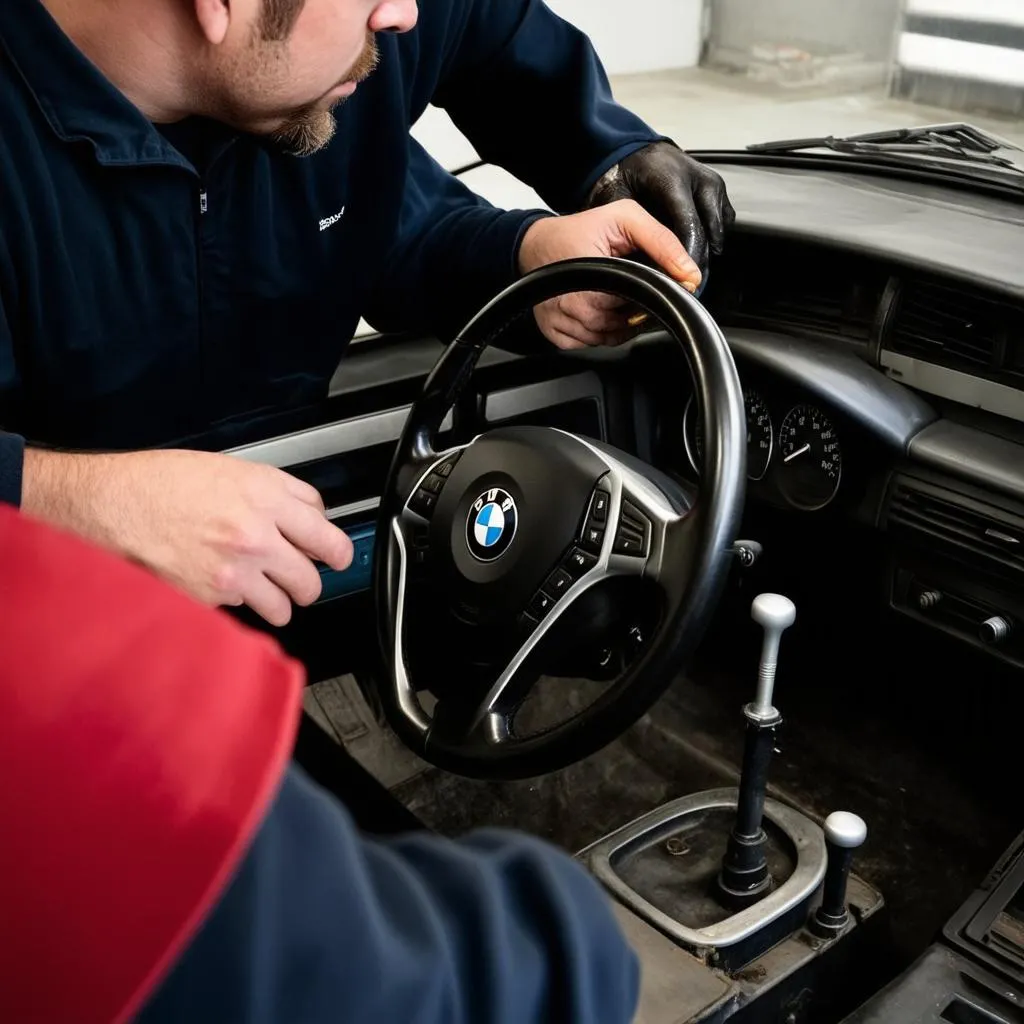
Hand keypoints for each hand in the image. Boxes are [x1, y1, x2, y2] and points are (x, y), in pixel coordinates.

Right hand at [21, 448, 352, 625]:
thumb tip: (309, 515)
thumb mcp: (230, 468)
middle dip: (310, 580)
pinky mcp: (210, 598)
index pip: (327, 533)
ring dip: (281, 601)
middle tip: (301, 576)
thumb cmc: (160, 483)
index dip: (338, 549)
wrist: (109, 504)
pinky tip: (226, 586)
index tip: (338, 555)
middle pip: (313, 577)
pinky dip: (241, 605)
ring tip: (268, 590)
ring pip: (285, 605)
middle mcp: (255, 536)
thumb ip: (277, 492)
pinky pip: (246, 611)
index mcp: (265, 497)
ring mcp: (234, 571)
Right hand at [518, 199, 701, 349]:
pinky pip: (588, 344)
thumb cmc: (576, 231)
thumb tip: (689, 275)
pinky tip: (595, 309)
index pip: (640, 304)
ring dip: (616, 322)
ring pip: (607, 338)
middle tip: (625, 284)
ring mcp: (561, 323)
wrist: (535, 243)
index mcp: (593, 280)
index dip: (650, 294)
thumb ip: (662, 242)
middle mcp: (573, 307)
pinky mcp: (554, 333)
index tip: (647, 282)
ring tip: (610, 294)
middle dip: (633, 307)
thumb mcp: (625, 218)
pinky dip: (596, 331)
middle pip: (624, 324)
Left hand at [587, 142, 735, 276]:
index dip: (687, 256)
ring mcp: (712, 185)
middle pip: (708, 230)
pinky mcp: (719, 192)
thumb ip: (633, 229)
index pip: (689, 225)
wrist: (641, 153)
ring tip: (686, 273)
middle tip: (685, 286)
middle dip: (698, 261)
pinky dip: (710, 241)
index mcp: (672, 179)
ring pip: (718, 230)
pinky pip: (722, 224)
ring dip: (705, 253)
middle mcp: (698, 180)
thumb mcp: (619, 201)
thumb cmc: (628, 176)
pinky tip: (692, 252)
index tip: (682, 279)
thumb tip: (640, 265)